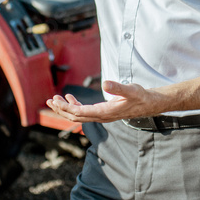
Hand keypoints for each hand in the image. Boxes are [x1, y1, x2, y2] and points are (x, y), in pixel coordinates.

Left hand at [45, 80, 167, 123]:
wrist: (149, 104)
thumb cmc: (141, 96)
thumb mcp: (131, 89)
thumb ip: (118, 87)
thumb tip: (106, 83)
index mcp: (105, 112)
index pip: (80, 112)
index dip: (66, 107)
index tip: (56, 101)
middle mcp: (101, 117)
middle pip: (76, 116)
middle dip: (61, 109)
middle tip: (49, 100)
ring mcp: (101, 115)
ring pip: (79, 115)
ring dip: (66, 108)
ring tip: (54, 100)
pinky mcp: (103, 112)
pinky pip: (85, 111)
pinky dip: (75, 105)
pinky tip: (70, 97)